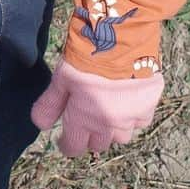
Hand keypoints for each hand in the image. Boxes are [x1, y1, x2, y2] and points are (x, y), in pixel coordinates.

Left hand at [31, 59, 163, 156]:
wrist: (120, 41)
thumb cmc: (85, 59)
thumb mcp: (61, 78)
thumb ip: (50, 105)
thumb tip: (41, 125)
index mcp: (84, 120)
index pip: (74, 147)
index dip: (67, 145)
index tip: (63, 139)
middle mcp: (109, 126)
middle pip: (98, 144)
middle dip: (89, 136)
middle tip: (86, 118)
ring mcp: (131, 118)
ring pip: (121, 136)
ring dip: (112, 129)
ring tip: (106, 110)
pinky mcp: (149, 106)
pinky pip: (140, 121)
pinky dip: (132, 117)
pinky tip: (126, 101)